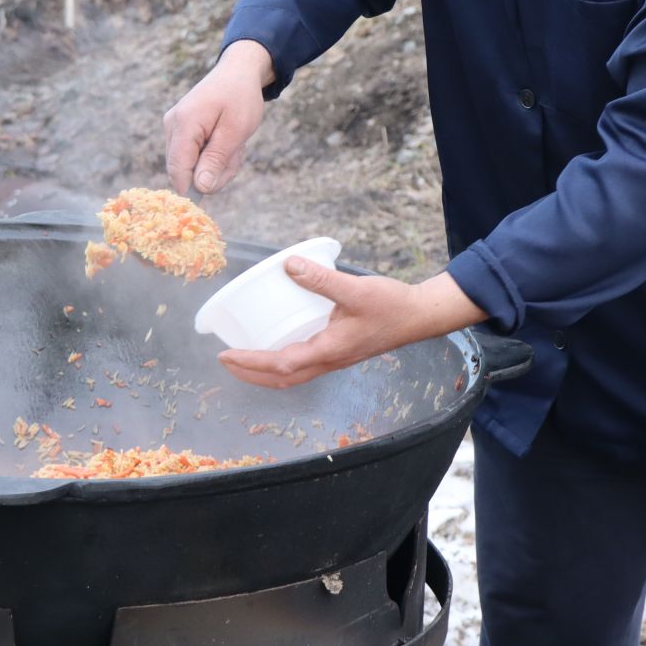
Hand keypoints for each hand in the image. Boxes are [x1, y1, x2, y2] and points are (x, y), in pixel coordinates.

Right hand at [164, 40, 274, 194]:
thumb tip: (199, 188)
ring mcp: (172, 128)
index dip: (195, 187)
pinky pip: (192, 156)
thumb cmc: (240, 98)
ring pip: (190, 166)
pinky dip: (212, 155)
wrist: (238, 72)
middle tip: (236, 154)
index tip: (220, 182)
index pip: (178, 170)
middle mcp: (171, 126)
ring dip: (216, 163)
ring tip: (233, 145)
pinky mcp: (178, 131)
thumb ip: (216, 159)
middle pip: (184, 171)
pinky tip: (225, 141)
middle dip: (213, 171)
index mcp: (184, 123)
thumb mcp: (236, 131)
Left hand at [219, 261, 486, 388]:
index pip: (280, 365)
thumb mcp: (354, 289)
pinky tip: (278, 341)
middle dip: (251, 373)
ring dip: (264, 371)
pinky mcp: (339, 350)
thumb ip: (321, 279)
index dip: (250, 362)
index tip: (225, 355)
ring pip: (292, 375)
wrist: (419, 316)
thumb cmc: (391, 306)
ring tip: (243, 357)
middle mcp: (328, 360)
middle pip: (281, 379)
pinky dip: (282, 360)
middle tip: (226, 360)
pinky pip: (303, 363)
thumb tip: (288, 265)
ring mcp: (334, 358)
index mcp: (329, 351)